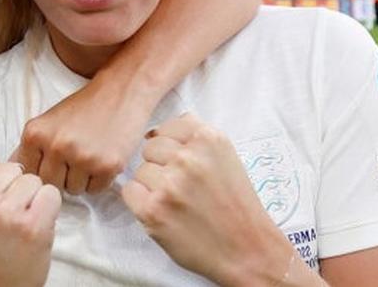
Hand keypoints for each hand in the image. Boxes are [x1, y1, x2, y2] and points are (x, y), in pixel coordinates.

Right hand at [0, 155, 61, 286]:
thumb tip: (14, 157)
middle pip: (13, 168)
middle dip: (15, 188)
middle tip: (7, 218)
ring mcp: (5, 212)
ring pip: (33, 180)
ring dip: (32, 199)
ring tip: (19, 224)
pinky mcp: (32, 225)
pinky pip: (51, 194)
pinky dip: (49, 209)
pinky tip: (34, 228)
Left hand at [13, 76, 153, 194]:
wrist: (121, 92)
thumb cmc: (84, 107)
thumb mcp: (49, 121)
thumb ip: (32, 147)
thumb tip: (14, 172)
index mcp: (35, 133)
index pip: (29, 173)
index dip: (44, 168)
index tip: (56, 158)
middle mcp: (56, 146)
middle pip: (50, 184)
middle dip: (62, 176)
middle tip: (76, 157)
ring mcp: (82, 157)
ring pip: (73, 190)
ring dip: (81, 179)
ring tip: (90, 155)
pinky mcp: (107, 166)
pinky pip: (95, 190)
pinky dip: (99, 180)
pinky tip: (103, 158)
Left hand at [121, 114, 291, 286]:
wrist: (248, 251)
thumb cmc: (236, 207)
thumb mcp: (226, 158)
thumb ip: (194, 140)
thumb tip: (154, 131)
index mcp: (208, 139)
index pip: (169, 126)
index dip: (172, 146)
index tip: (184, 163)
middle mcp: (188, 158)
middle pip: (150, 147)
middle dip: (161, 165)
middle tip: (183, 188)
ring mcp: (169, 184)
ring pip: (140, 170)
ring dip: (153, 186)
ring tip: (178, 203)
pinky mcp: (153, 210)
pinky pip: (129, 191)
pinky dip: (141, 202)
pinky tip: (165, 212)